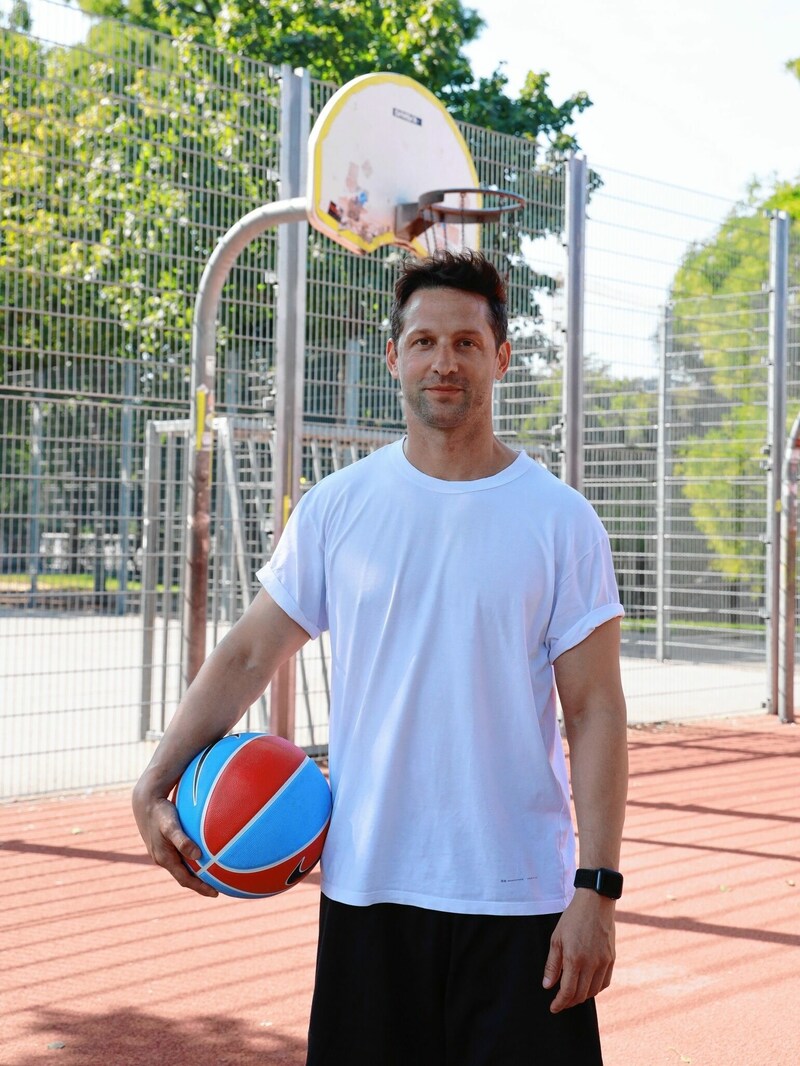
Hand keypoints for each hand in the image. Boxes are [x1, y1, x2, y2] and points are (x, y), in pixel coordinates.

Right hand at [132, 782, 218, 897]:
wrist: (145, 802)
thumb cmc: (160, 812)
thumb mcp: (171, 825)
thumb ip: (182, 840)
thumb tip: (198, 855)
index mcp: (165, 859)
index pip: (185, 880)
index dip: (200, 888)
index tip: (215, 894)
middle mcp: (163, 858)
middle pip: (183, 877)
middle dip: (199, 884)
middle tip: (217, 889)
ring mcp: (162, 852)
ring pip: (181, 868)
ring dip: (195, 874)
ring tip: (212, 876)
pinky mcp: (163, 844)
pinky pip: (180, 857)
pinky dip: (191, 861)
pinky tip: (201, 855)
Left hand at [542, 890, 615, 1011]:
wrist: (596, 902)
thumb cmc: (573, 918)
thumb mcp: (556, 939)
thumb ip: (552, 965)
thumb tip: (547, 986)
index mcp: (575, 958)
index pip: (568, 991)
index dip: (560, 1003)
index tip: (553, 1008)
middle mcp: (591, 963)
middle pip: (581, 995)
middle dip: (569, 1002)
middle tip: (561, 1002)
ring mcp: (604, 962)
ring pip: (594, 991)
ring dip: (582, 997)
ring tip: (572, 995)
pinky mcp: (611, 959)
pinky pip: (605, 982)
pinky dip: (595, 989)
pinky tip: (587, 986)